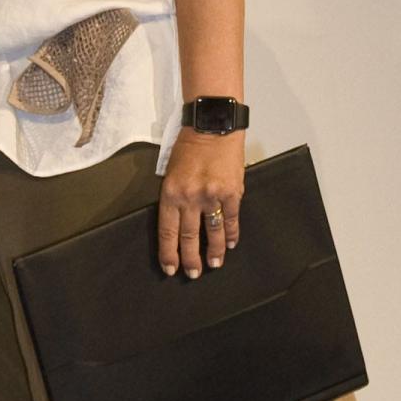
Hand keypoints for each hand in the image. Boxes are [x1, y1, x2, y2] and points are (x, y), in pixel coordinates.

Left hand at [157, 130, 244, 280]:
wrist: (212, 126)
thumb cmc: (189, 146)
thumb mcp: (171, 171)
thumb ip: (174, 197)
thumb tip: (177, 223)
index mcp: (171, 192)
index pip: (167, 231)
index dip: (168, 253)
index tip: (170, 268)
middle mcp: (190, 197)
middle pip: (189, 237)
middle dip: (190, 259)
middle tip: (192, 274)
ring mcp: (213, 196)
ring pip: (212, 233)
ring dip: (214, 252)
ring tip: (214, 265)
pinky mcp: (232, 192)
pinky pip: (231, 219)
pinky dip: (231, 234)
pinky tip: (231, 244)